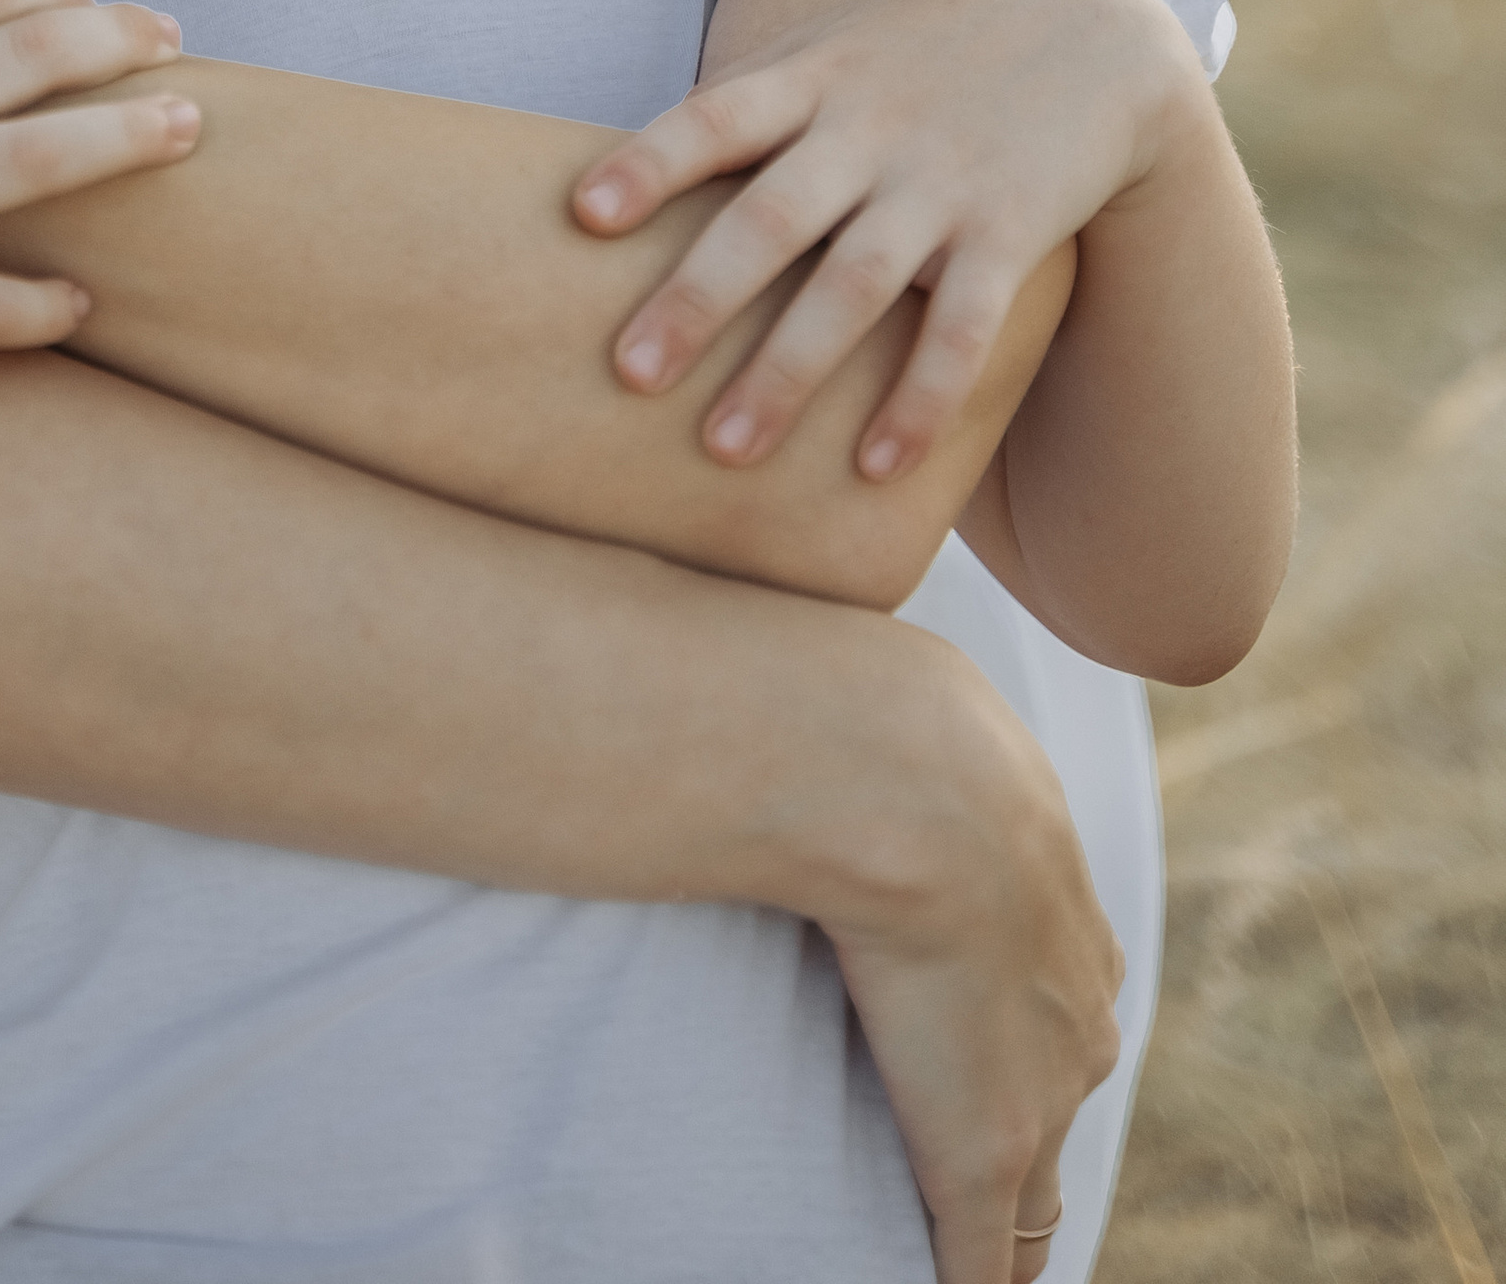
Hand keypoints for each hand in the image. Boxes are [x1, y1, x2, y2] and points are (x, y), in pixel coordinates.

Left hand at [573, 0, 1203, 478]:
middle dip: (698, 298)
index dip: (649, 162)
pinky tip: (876, 467)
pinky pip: (963, 328)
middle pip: (771, 218)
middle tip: (630, 375)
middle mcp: (871, 130)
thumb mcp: (844, 43)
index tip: (583, 214)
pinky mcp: (1012, 231)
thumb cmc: (936, 46)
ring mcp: (941, 183)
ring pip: (854, 287)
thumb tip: (643, 159)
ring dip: (788, 372)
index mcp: (817, 80)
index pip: (716, 116)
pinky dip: (921, 399)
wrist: (1099, 34)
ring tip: (723, 450)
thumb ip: (760, 96)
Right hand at [824, 636, 1122, 1283]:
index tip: (973, 1060)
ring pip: (1032, 1194)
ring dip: (995, 1224)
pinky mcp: (982, 1154)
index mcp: (1064, 920)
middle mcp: (1074, 1012)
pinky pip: (983, 1261)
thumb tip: (827, 678)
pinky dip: (963, 1282)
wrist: (903, 773)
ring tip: (957, 1247)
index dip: (1017, 1049)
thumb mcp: (927, 721)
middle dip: (1020, 1148)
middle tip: (970, 1184)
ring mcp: (1034, 1091)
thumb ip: (902, 740)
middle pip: (1058, 1109)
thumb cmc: (895, 724)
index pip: (1058, 1014)